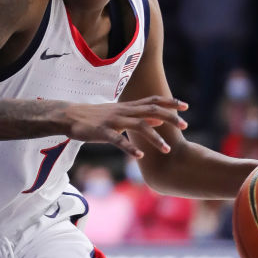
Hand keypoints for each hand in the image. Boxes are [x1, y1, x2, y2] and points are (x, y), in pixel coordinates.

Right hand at [64, 96, 187, 157]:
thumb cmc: (97, 117)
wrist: (70, 117)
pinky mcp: (103, 132)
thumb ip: (141, 116)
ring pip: (139, 127)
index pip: (154, 100)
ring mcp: (114, 121)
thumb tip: (161, 120)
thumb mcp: (121, 115)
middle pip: (152, 111)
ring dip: (155, 138)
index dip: (170, 102)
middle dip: (170, 117)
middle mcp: (124, 111)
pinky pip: (119, 141)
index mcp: (129, 107)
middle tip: (185, 126)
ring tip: (167, 150)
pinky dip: (130, 149)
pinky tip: (140, 157)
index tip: (187, 106)